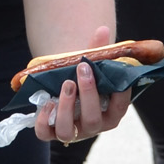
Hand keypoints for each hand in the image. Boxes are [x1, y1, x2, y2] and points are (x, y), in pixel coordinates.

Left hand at [36, 25, 133, 142]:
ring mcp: (72, 132)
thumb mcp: (94, 66)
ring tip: (66, 83)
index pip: (120, 107)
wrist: (65, 89)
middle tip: (83, 68)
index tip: (116, 70)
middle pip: (93, 120)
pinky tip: (47, 102)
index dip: (121, 92)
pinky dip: (43, 120)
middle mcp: (93, 126)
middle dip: (88, 93)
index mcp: (110, 113)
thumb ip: (99, 51)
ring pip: (67, 131)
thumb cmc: (85, 80)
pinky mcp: (51, 132)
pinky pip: (44, 134)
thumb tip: (102, 30)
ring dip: (66, 107)